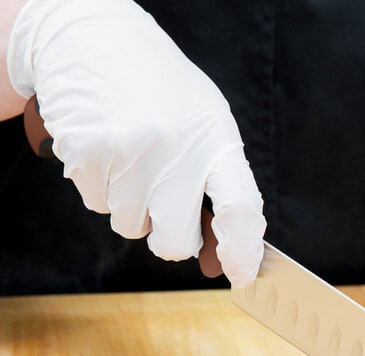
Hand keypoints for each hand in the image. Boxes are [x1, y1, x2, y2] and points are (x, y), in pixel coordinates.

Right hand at [8, 0, 265, 286]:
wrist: (92, 38)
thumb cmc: (161, 93)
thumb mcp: (205, 127)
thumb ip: (216, 191)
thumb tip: (214, 262)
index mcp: (216, 141)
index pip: (240, 210)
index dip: (242, 252)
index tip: (240, 275)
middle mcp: (177, 150)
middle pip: (175, 243)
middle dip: (171, 238)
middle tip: (165, 205)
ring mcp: (130, 153)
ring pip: (131, 227)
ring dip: (133, 206)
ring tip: (134, 156)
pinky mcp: (87, 154)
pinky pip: (97, 207)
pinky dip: (103, 189)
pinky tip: (108, 150)